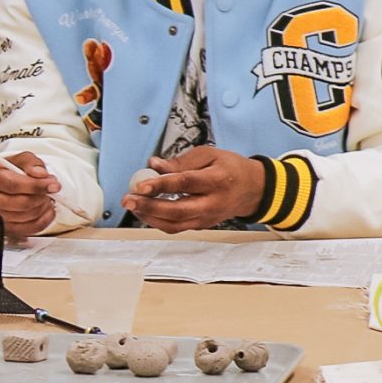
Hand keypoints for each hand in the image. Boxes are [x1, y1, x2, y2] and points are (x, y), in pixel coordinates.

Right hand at [0, 153, 59, 235]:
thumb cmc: (7, 171)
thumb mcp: (19, 159)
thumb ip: (31, 163)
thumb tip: (41, 175)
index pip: (14, 185)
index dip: (37, 186)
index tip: (53, 185)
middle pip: (21, 203)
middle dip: (42, 197)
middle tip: (51, 191)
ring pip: (26, 217)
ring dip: (43, 208)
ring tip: (47, 198)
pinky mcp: (2, 228)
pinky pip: (28, 229)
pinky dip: (43, 220)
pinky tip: (46, 210)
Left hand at [124, 147, 267, 230]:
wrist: (252, 190)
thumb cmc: (231, 169)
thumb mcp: (209, 155)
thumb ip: (180, 161)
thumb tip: (154, 165)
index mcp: (217, 180)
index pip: (186, 184)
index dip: (161, 185)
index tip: (141, 184)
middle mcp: (212, 203)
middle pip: (177, 210)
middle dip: (149, 206)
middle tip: (129, 199)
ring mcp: (207, 218)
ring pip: (174, 224)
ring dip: (149, 216)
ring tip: (132, 205)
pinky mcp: (201, 226)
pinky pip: (176, 227)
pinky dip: (157, 221)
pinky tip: (145, 211)